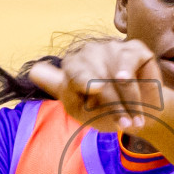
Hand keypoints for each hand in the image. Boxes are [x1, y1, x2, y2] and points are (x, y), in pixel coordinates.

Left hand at [28, 39, 164, 134]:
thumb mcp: (78, 107)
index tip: (95, 91)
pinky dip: (135, 86)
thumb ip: (57, 90)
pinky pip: (130, 64)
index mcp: (71, 66)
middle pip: (96, 75)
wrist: (137, 115)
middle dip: (112, 104)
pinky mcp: (133, 48)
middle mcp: (88, 52)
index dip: (83, 80)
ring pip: (115, 72)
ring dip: (128, 101)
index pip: (72, 71)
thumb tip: (34, 71)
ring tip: (134, 120)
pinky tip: (140, 97)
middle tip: (123, 125)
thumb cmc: (105, 112)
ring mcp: (111, 48)